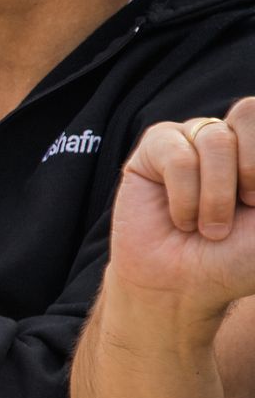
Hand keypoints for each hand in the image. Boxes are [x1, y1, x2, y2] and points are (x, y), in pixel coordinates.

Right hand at [109, 99, 254, 314]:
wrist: (185, 285)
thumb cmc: (237, 259)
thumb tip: (254, 159)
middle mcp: (231, 139)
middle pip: (248, 112)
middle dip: (250, 168)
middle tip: (246, 206)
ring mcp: (191, 140)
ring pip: (215, 138)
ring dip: (215, 195)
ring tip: (208, 228)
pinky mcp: (153, 150)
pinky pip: (176, 154)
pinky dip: (184, 195)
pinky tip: (180, 218)